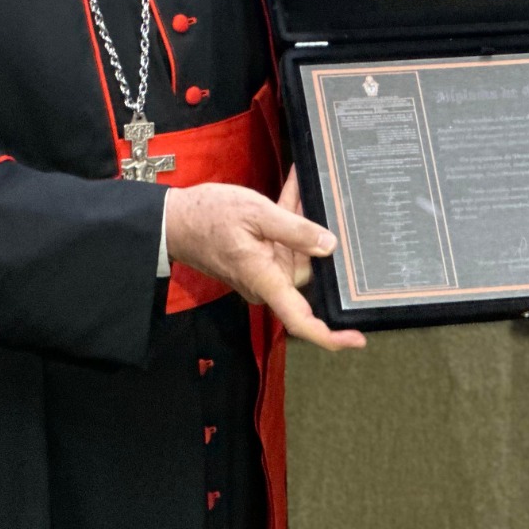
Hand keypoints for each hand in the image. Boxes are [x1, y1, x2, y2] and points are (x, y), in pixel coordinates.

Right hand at [164, 181, 365, 350]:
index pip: (300, 319)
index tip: (357, 339)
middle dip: (312, 239)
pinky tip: (294, 188)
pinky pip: (279, 243)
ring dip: (298, 222)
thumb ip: (295, 230)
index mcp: (265, 279)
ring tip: (300, 188)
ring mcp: (259, 272)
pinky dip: (287, 219)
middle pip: (304, 271)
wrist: (171, 219)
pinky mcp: (254, 260)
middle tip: (317, 201)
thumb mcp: (257, 213)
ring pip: (294, 251)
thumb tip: (329, 246)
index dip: (330, 335)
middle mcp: (264, 282)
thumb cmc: (207, 217)